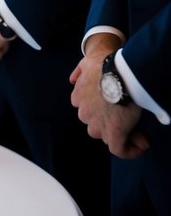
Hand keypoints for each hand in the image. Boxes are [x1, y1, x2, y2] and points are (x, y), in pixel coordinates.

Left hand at [70, 41, 147, 158]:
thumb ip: (78, 72)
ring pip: (105, 135)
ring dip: (120, 135)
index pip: (88, 110)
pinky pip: (119, 149)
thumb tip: (72, 79)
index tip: (116, 111)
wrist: (118, 72)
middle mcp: (84, 112)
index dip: (102, 112)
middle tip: (130, 122)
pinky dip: (130, 151)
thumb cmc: (105, 65)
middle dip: (111, 124)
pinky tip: (142, 146)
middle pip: (95, 124)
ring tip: (140, 132)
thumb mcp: (85, 64)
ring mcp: (97, 124)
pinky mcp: (112, 133)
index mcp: (78, 97)